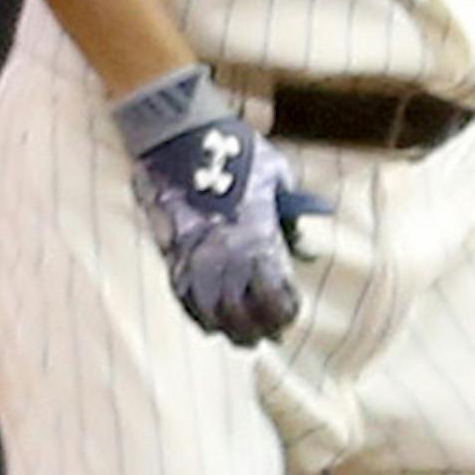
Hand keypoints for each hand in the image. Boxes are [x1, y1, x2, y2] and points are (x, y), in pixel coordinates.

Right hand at [126, 104, 328, 346]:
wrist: (181, 137)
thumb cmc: (235, 152)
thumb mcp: (276, 176)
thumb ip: (291, 216)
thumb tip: (304, 248)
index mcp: (257, 240)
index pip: (276, 296)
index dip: (286, 312)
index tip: (291, 314)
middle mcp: (227, 258)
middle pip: (245, 315)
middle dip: (261, 329)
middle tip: (271, 335)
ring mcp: (196, 260)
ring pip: (214, 314)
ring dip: (230, 330)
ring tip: (242, 338)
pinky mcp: (171, 256)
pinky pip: (185, 300)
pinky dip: (199, 316)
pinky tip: (211, 322)